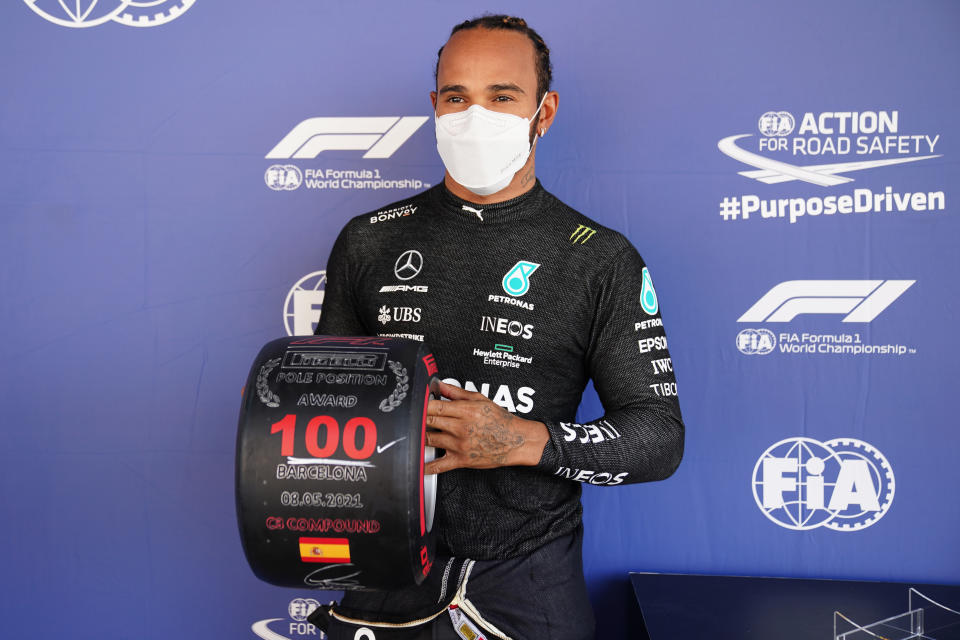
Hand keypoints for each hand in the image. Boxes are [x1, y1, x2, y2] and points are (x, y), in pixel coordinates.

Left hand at [423, 379, 547, 474]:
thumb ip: (457, 393)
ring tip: (414, 434)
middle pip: (429, 421)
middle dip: (418, 420)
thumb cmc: (501, 420)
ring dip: (419, 437)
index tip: (415, 404)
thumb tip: (439, 384)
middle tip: (412, 418)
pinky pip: (440, 466)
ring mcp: (460, 445)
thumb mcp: (480, 400)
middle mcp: (461, 428)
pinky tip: (418, 465)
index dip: (421, 405)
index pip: (435, 406)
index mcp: (465, 411)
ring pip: (429, 440)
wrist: (516, 441)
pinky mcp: (461, 460)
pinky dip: (427, 467)